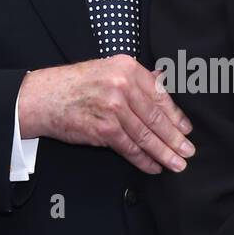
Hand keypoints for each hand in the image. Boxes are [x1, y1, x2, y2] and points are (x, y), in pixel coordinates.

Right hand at [17, 57, 194, 174]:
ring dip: (164, 153)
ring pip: (146, 135)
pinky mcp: (103, 128)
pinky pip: (130, 147)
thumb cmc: (75, 85)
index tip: (186, 129)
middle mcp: (122, 85)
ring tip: (177, 163)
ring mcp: (113, 107)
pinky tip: (153, 166)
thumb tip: (163, 87)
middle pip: (156, 117)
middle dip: (175, 138)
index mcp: (127, 68)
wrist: (44, 97)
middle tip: (189, 151)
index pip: (160, 94)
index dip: (176, 115)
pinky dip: (143, 160)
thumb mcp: (108, 72)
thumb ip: (135, 81)